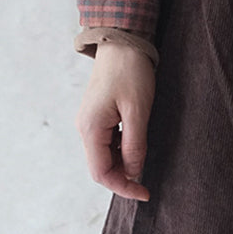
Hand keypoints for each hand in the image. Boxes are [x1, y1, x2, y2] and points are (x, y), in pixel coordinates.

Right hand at [75, 41, 155, 200]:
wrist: (122, 40)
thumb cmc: (131, 71)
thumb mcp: (138, 110)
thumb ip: (134, 145)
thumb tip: (134, 173)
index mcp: (91, 129)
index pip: (101, 173)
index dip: (123, 187)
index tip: (145, 193)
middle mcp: (85, 127)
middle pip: (100, 166)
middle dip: (123, 177)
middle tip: (148, 183)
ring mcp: (90, 120)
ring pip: (104, 155)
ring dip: (122, 164)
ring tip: (145, 163)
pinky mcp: (97, 114)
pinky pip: (107, 141)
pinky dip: (120, 150)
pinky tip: (136, 147)